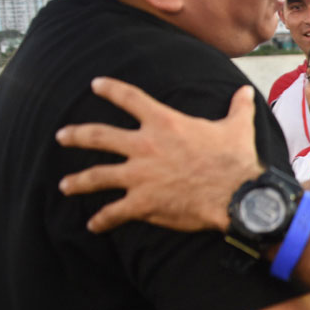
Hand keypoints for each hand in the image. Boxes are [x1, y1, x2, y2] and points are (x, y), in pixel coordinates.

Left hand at [55, 77, 261, 232]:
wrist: (237, 195)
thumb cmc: (236, 159)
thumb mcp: (238, 127)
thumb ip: (238, 107)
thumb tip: (247, 91)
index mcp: (164, 123)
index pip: (130, 98)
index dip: (110, 89)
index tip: (96, 84)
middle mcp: (144, 146)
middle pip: (99, 136)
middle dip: (77, 135)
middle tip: (62, 136)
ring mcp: (139, 176)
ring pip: (97, 175)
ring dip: (78, 181)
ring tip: (65, 185)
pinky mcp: (142, 203)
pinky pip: (114, 212)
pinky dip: (102, 220)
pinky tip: (94, 225)